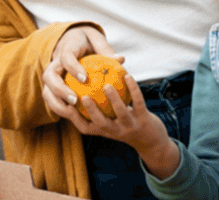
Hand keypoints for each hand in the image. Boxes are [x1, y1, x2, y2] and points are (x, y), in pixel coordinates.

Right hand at [41, 25, 120, 111]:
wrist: (70, 37)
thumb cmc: (87, 40)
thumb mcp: (97, 40)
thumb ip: (106, 51)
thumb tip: (121, 60)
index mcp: (67, 48)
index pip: (65, 57)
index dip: (72, 68)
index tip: (84, 78)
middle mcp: (55, 61)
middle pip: (49, 75)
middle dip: (59, 89)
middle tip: (75, 100)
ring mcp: (52, 73)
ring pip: (46, 89)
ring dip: (56, 103)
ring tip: (72, 112)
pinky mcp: (51, 84)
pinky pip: (51, 98)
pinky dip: (59, 108)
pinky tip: (74, 116)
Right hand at [44, 74, 178, 179]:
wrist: (152, 143)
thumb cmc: (125, 126)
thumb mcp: (110, 122)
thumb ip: (96, 109)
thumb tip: (78, 83)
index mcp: (104, 131)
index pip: (85, 128)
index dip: (74, 118)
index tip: (67, 105)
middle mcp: (115, 131)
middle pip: (101, 123)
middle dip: (92, 110)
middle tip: (83, 96)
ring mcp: (130, 127)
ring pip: (121, 113)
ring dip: (114, 99)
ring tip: (106, 85)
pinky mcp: (145, 121)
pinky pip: (138, 103)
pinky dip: (133, 89)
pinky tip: (128, 76)